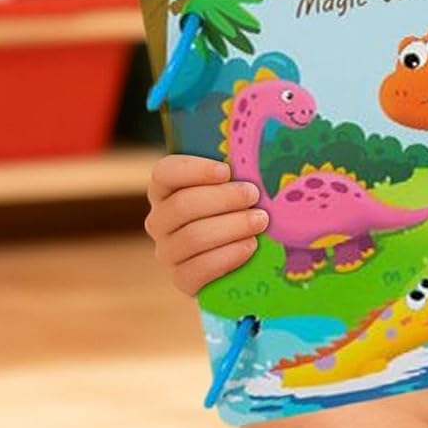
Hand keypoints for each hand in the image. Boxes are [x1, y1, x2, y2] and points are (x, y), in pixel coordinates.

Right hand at [144, 154, 265, 296]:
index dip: (193, 170)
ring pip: (192, 237)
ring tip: (261, 221)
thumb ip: (240, 169)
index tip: (226, 171)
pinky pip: (198, 270)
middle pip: (182, 205)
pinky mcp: (181, 280)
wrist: (246, 262)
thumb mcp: (238, 187)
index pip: (165, 172)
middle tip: (254, 195)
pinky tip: (250, 246)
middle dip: (223, 198)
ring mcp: (168, 252)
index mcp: (166, 190)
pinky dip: (228, 256)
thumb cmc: (242, 210)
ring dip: (231, 226)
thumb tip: (267, 147)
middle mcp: (160, 220)